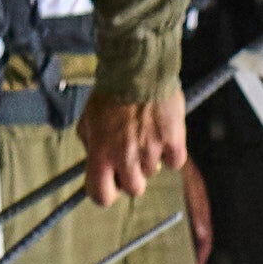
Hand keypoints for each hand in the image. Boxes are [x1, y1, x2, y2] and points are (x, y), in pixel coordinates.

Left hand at [85, 88, 193, 205]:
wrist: (137, 68)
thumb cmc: (110, 93)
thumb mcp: (87, 120)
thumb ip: (91, 146)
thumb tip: (95, 163)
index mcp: (101, 153)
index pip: (100, 195)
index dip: (106, 193)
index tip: (110, 185)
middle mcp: (125, 156)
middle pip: (134, 189)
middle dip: (132, 176)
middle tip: (131, 157)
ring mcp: (151, 150)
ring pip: (153, 171)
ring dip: (150, 158)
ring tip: (146, 133)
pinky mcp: (174, 140)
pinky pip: (175, 161)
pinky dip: (171, 152)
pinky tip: (163, 134)